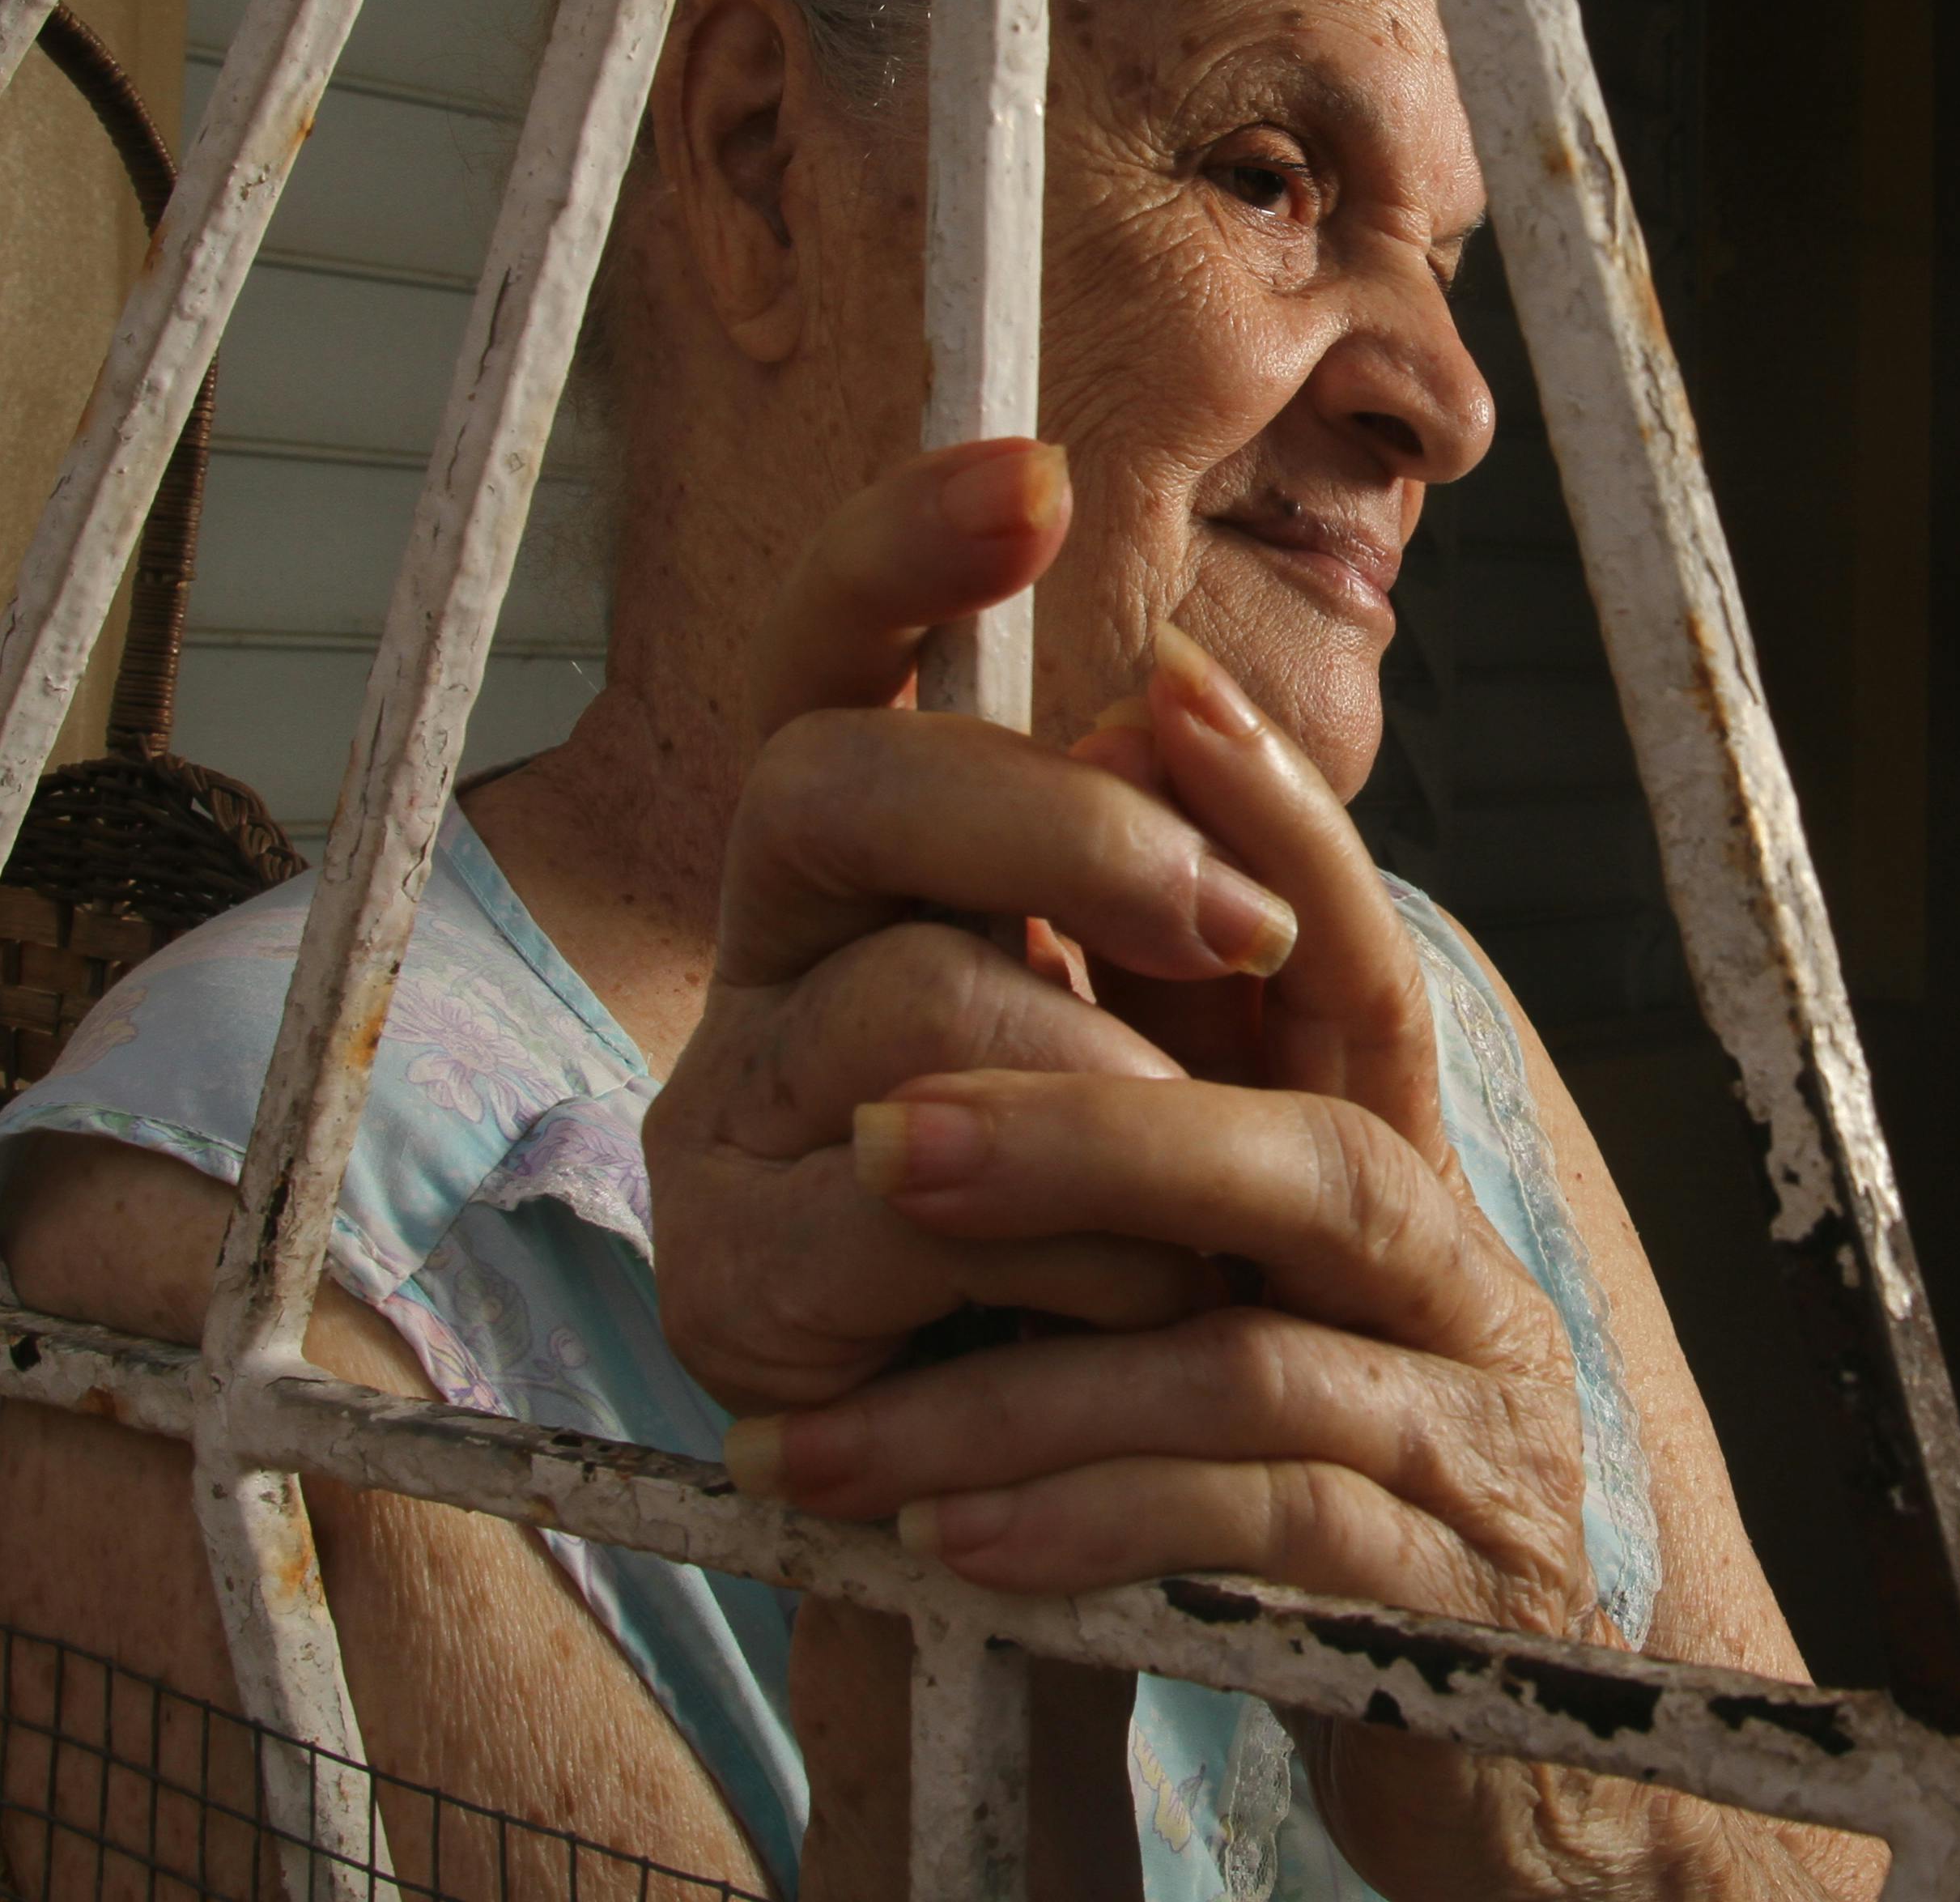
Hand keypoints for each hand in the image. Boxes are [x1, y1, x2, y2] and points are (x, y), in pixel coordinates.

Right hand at [646, 440, 1270, 1415]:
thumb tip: (1173, 702)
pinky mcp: (727, 1276)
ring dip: (1112, 1089)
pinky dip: (1074, 1240)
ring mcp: (722, 1112)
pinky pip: (906, 1201)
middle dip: (1057, 828)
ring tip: (1213, 1188)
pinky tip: (1146, 1291)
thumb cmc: (1130, 1210)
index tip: (1026, 476)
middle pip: (832, 786)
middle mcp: (762, 954)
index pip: (823, 655)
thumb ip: (1178, 865)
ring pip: (906, 1000)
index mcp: (862, 862)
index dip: (897, 550)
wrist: (1075, 1484)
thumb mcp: (1187, 1025)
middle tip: (1237, 920)